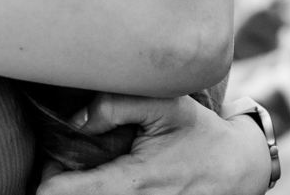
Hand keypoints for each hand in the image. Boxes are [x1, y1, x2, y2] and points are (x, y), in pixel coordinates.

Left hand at [36, 95, 272, 194]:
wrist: (239, 172)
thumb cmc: (201, 135)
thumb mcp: (166, 105)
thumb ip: (116, 104)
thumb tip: (76, 122)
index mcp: (131, 185)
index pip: (55, 194)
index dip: (50, 172)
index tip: (62, 154)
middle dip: (62, 182)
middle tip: (75, 160)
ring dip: (80, 190)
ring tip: (94, 171)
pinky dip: (99, 193)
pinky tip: (111, 181)